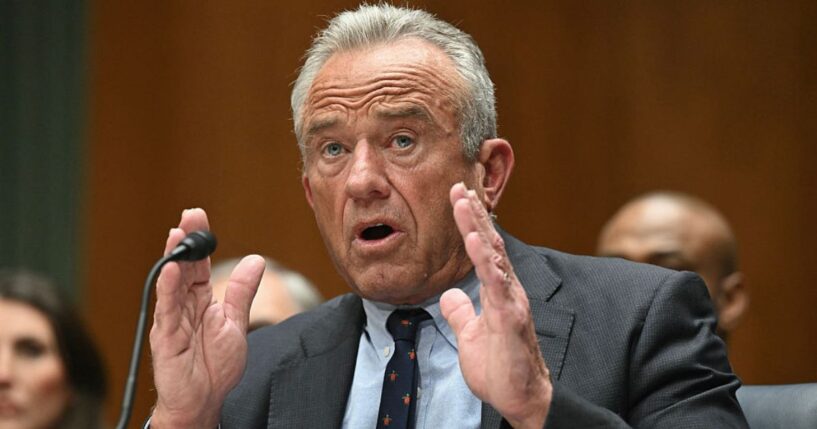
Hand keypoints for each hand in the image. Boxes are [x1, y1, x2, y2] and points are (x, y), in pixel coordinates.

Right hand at [149, 209, 264, 427]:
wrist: (204, 402)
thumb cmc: (215, 368)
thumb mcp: (235, 324)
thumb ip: (241, 292)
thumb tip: (256, 261)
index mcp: (201, 302)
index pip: (199, 265)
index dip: (200, 242)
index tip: (199, 216)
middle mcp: (184, 307)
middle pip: (184, 268)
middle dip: (186, 241)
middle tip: (189, 215)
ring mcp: (172, 321)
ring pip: (172, 284)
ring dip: (174, 258)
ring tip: (178, 234)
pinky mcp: (166, 337)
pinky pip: (167, 310)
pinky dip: (168, 290)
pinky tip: (171, 271)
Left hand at [440, 184, 551, 428]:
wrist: (519, 399)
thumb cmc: (500, 369)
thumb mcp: (470, 336)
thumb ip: (462, 313)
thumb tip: (449, 296)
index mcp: (499, 292)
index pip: (484, 250)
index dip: (471, 223)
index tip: (458, 198)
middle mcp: (508, 290)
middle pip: (490, 243)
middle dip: (474, 213)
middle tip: (459, 186)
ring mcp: (511, 301)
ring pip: (494, 256)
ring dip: (478, 226)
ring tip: (464, 201)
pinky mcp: (511, 316)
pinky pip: (496, 282)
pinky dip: (486, 258)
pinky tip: (476, 238)